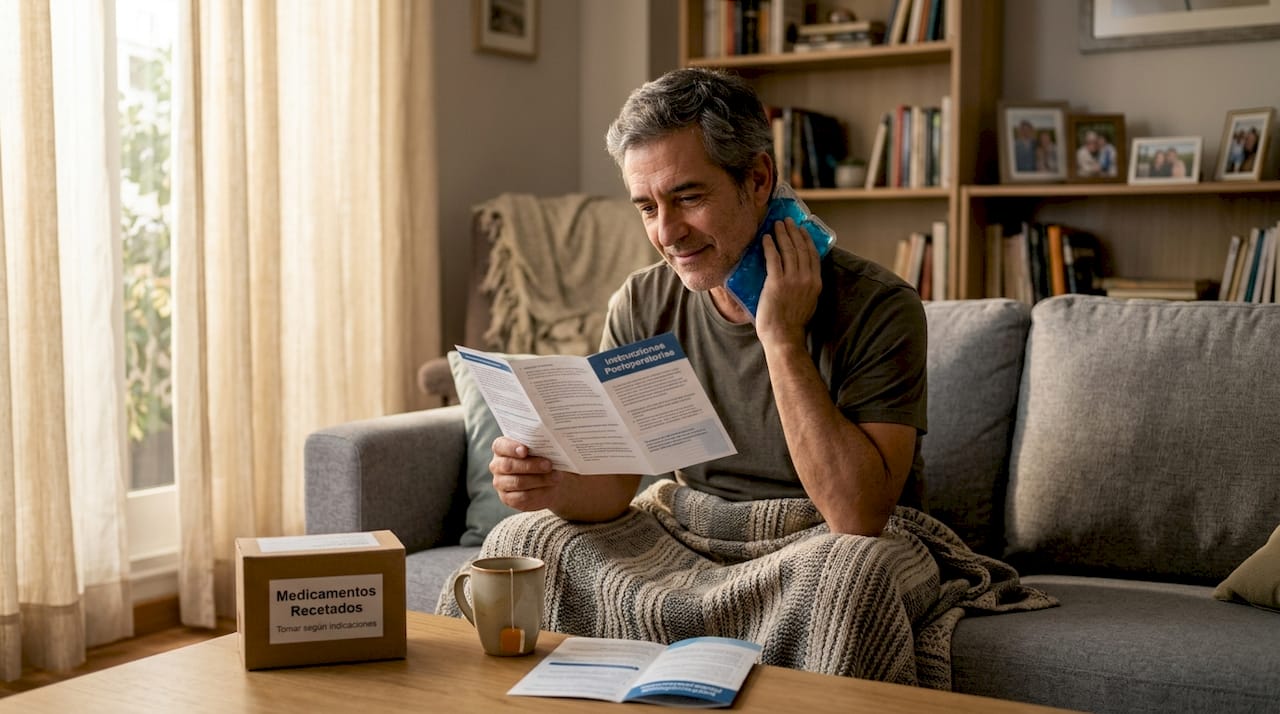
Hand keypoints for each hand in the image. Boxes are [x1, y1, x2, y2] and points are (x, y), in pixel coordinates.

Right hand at [490, 436, 568, 511]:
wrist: (549, 480)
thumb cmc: (542, 458)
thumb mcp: (541, 449)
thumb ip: (539, 446)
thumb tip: (549, 446)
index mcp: (501, 448)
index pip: (500, 446)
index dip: (511, 448)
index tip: (525, 450)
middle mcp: (497, 465)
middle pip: (509, 465)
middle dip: (531, 465)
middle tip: (549, 465)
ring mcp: (500, 483)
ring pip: (517, 482)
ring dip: (539, 479)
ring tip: (556, 477)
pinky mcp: (508, 498)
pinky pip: (522, 497)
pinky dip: (539, 492)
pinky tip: (550, 488)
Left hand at [755, 217, 820, 345]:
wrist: (784, 337)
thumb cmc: (792, 324)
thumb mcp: (808, 302)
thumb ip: (805, 287)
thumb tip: (798, 275)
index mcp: (816, 283)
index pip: (813, 255)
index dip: (806, 239)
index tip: (801, 229)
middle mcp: (806, 278)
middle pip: (801, 248)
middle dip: (793, 232)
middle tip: (786, 221)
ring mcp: (792, 280)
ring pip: (788, 250)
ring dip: (782, 234)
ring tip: (776, 225)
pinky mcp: (776, 283)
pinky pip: (773, 258)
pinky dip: (769, 246)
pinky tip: (766, 239)